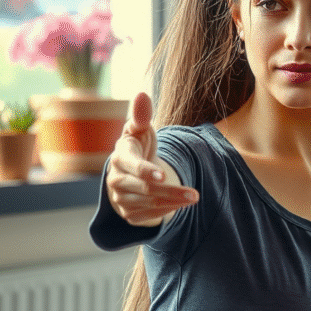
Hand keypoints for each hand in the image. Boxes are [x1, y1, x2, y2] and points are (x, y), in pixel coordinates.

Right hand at [106, 92, 198, 226]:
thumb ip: (142, 115)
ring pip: (150, 204)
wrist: (129, 174)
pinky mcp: (128, 214)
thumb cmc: (138, 147)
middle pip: (146, 189)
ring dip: (174, 202)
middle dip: (172, 192)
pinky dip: (167, 211)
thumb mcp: (139, 130)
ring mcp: (120, 199)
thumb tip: (142, 94)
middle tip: (195, 195)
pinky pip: (149, 216)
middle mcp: (115, 180)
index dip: (146, 171)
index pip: (132, 166)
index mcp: (120, 157)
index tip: (163, 175)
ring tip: (193, 198)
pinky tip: (180, 204)